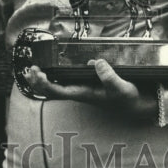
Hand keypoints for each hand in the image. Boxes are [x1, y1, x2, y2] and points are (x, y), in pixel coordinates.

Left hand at [23, 59, 158, 121]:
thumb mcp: (122, 87)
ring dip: (43, 80)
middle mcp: (80, 92)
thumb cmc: (128, 97)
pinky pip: (65, 82)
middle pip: (52, 91)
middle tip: (29, 69)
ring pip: (56, 87)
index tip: (37, 72)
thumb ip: (109, 77)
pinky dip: (53, 76)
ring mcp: (82, 89)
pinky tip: (49, 69)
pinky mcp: (86, 85)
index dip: (44, 83)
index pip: (58, 90)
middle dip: (38, 82)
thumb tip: (95, 62)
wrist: (137, 105)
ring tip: (32, 70)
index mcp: (84, 94)